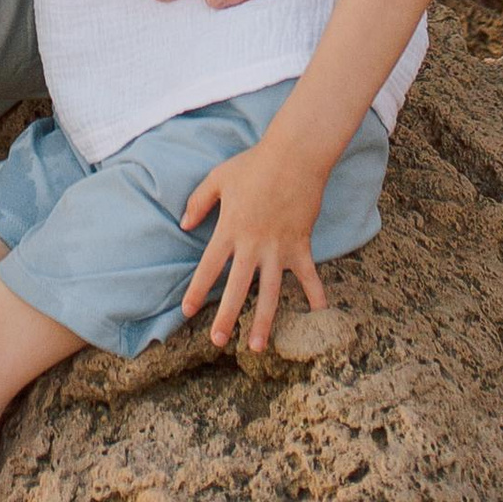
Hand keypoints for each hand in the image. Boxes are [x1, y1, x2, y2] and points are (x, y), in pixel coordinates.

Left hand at [181, 137, 328, 352]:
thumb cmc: (253, 164)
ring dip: (263, 320)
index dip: (197, 290)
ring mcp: (279, 248)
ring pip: (270, 292)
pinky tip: (319, 315)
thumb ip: (199, 202)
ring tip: (256, 345)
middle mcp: (253, 245)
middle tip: (217, 341)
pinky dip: (315, 294)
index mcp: (230, 230)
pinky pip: (309, 276)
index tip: (187, 310)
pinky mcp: (301, 245)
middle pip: (237, 288)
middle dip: (226, 316)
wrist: (294, 156)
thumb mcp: (218, 178)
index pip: (209, 267)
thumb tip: (183, 223)